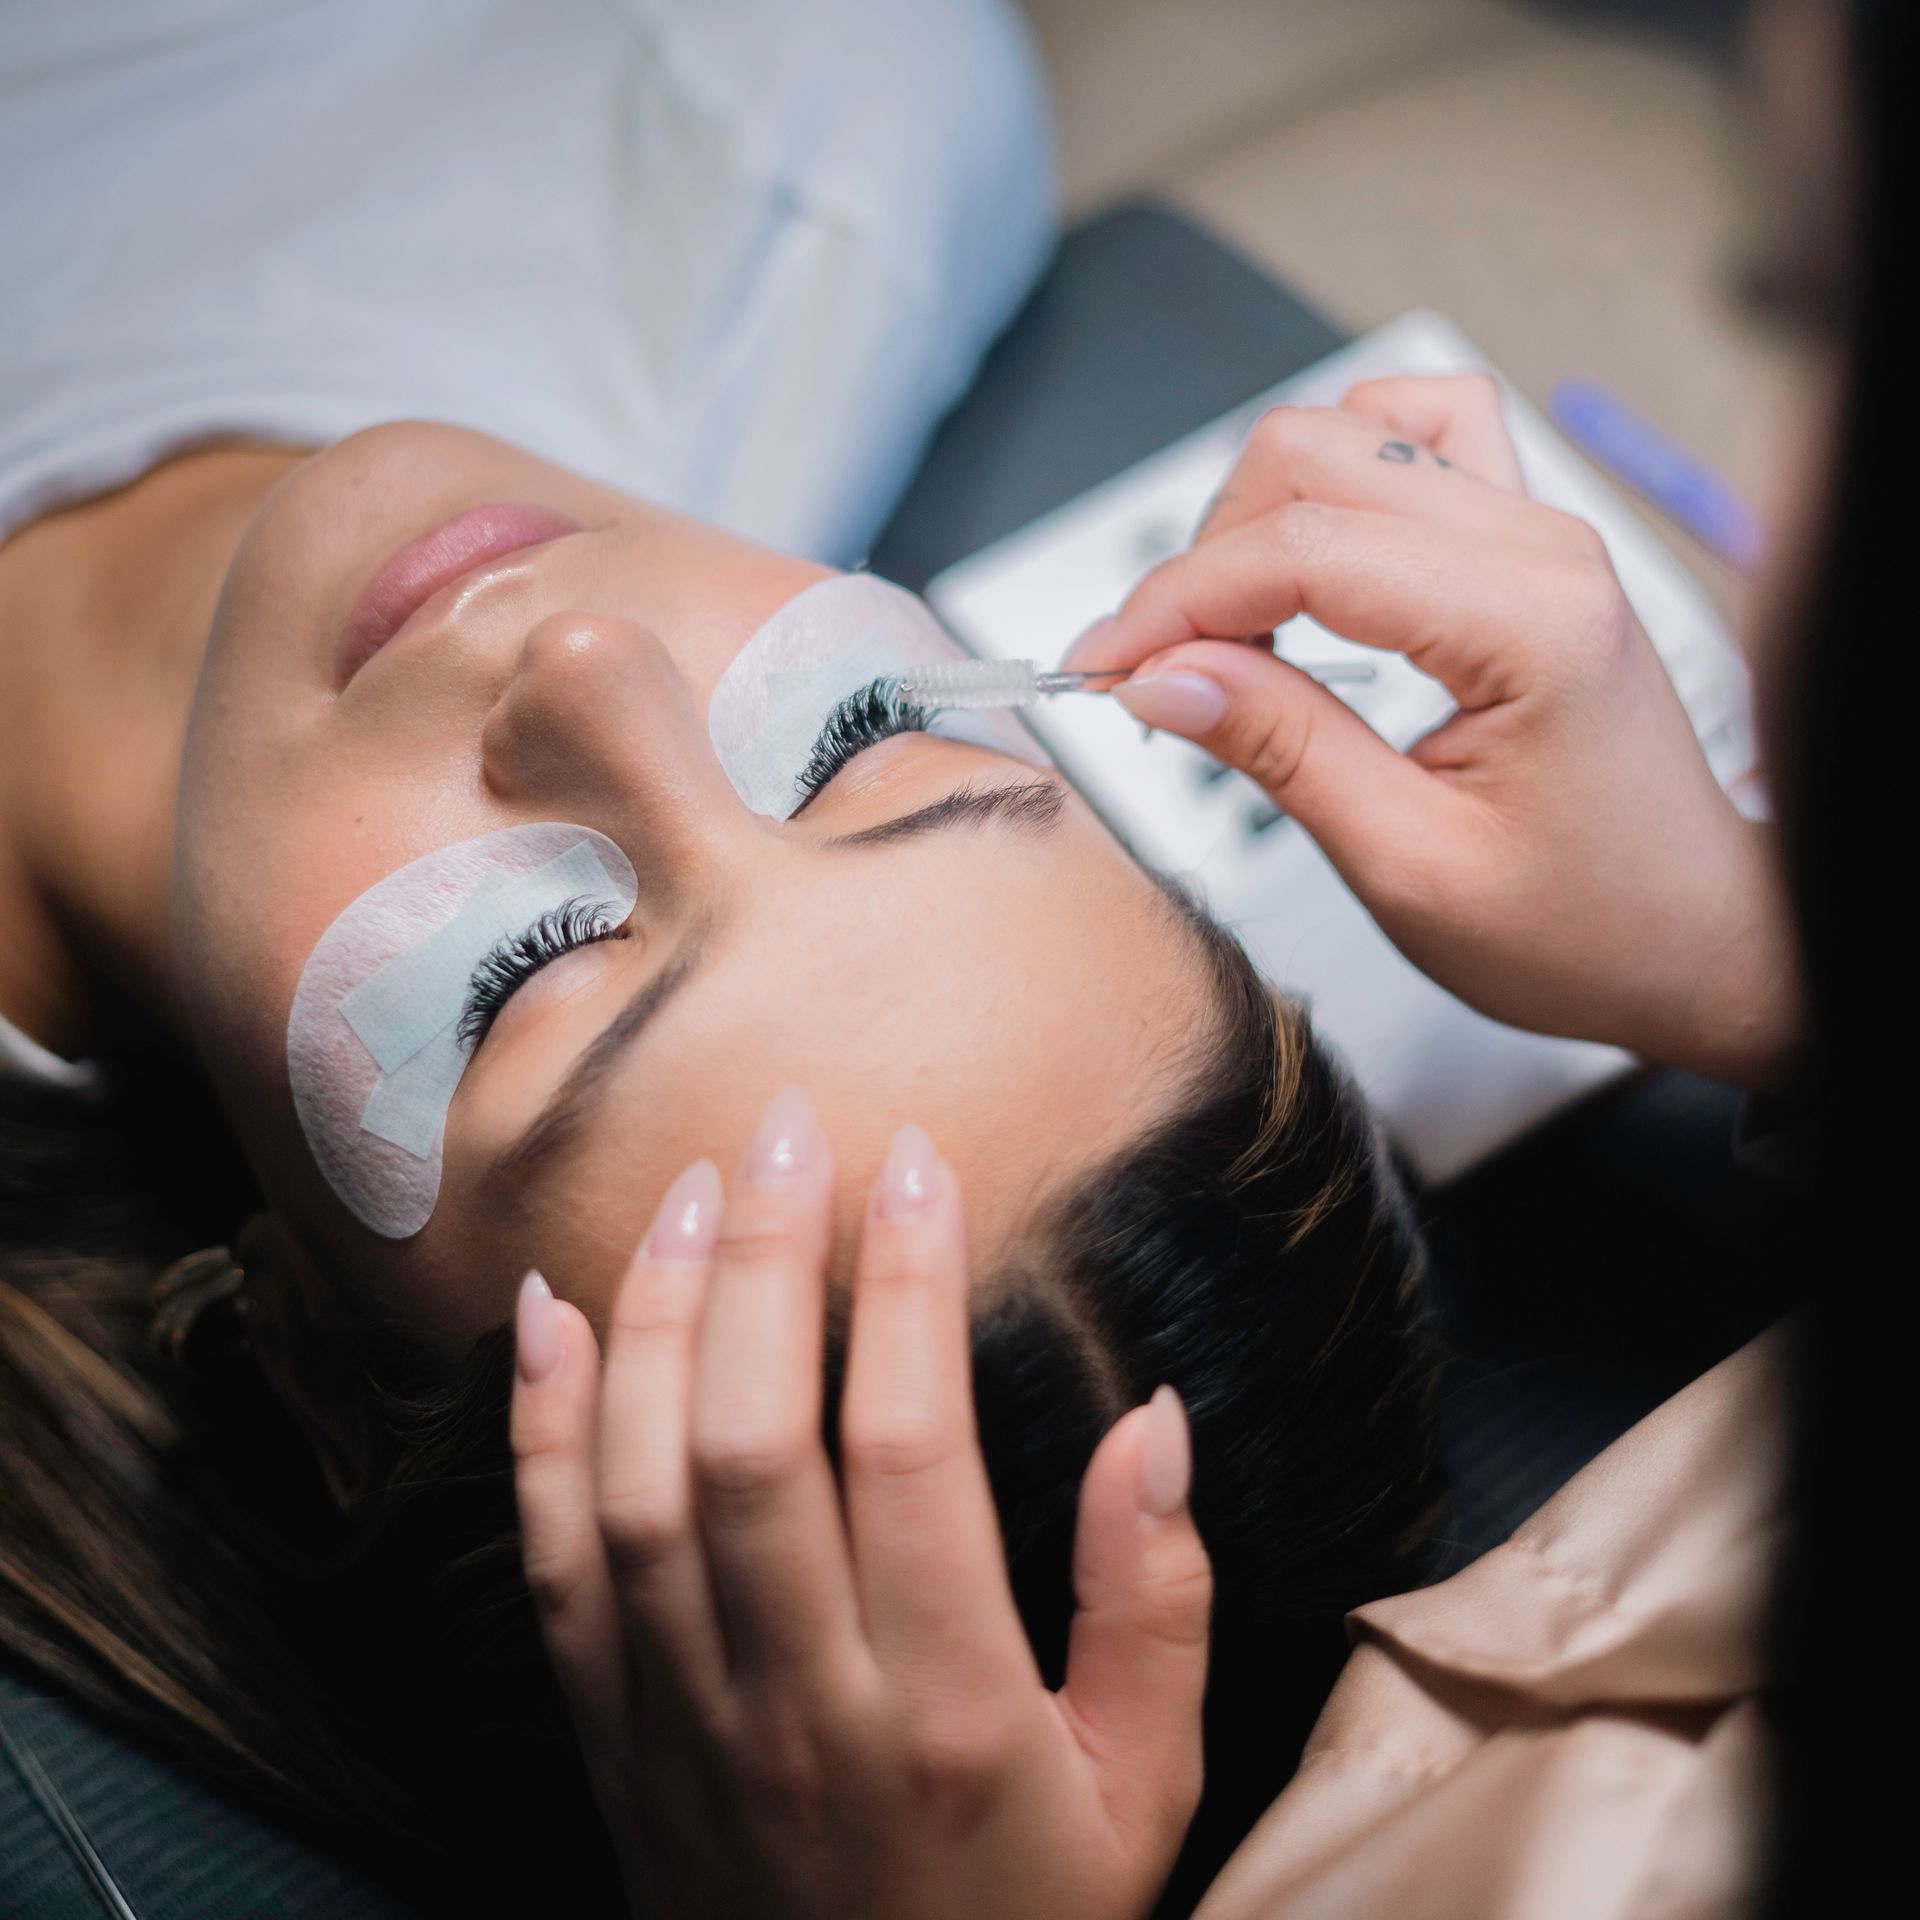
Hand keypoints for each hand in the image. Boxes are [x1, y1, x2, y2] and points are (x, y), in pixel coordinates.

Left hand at [509, 1090, 1210, 1919]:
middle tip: (788, 1128)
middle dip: (765, 1259)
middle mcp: (800, 1702)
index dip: (907, 1288)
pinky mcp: (610, 1735)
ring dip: (653, 1316)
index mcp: (950, 1710)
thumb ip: (1156, 1602)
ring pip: (638, 1484)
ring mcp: (684, 1719)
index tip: (918, 1163)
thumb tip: (1157, 1418)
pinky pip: (552, 1566)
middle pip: (750, 1439)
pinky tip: (551, 1309)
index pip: (910, 1451)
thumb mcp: (1146, 1789)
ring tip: (689, 1187)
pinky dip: (538, 1430)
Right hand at [1072, 375, 1801, 1089]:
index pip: (1304, 551)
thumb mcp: (1408, 865)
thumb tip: (1160, 676)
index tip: (1104, 669)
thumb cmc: (1586, 926)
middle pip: (1316, 453)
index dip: (1177, 602)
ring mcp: (1542, 536)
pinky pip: (1418, 440)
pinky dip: (1337, 476)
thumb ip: (1282, 749)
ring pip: (1356, 427)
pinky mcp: (1527, 550)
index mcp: (1528, 623)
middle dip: (1204, 556)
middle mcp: (1545, 549)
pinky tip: (1309, 559)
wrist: (1696, 941)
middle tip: (1152, 666)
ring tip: (1226, 622)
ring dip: (1263, 510)